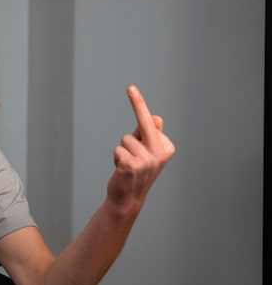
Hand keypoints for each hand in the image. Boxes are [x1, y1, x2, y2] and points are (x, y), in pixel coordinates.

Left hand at [106, 85, 175, 214]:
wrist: (127, 198)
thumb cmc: (136, 170)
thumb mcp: (145, 151)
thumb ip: (148, 133)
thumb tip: (157, 118)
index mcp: (167, 147)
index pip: (150, 122)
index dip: (139, 107)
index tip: (131, 87)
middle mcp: (161, 152)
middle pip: (145, 123)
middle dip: (138, 103)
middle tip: (130, 86)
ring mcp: (148, 160)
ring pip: (125, 139)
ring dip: (122, 150)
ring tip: (127, 165)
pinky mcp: (132, 165)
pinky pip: (118, 149)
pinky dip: (116, 158)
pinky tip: (122, 170)